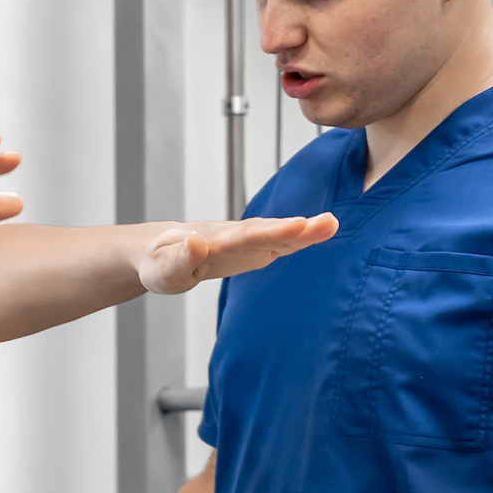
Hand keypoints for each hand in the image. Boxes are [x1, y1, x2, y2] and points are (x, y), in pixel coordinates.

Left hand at [135, 210, 336, 293]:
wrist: (162, 251)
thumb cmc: (159, 262)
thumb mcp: (161, 269)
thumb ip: (178, 260)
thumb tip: (195, 244)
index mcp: (214, 242)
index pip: (246, 236)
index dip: (271, 233)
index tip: (296, 226)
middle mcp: (234, 237)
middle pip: (267, 231)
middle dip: (295, 230)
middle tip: (327, 223)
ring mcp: (245, 242)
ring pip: (276, 234)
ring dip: (304, 231)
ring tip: (332, 223)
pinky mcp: (251, 250)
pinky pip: (278, 243)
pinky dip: (299, 238)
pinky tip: (322, 231)